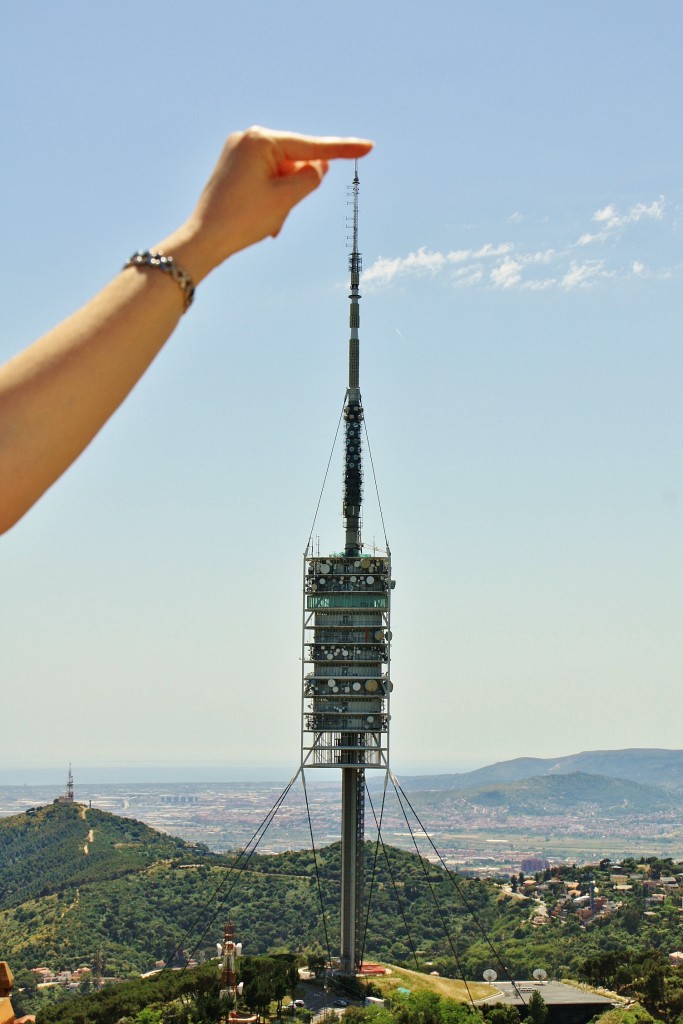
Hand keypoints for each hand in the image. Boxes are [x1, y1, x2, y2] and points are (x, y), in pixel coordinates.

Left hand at [175, 127, 373, 280]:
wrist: (203, 239)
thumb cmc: (242, 219)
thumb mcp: (286, 199)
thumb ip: (311, 177)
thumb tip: (318, 163)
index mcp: (262, 140)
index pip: (312, 147)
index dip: (343, 150)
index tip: (369, 147)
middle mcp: (249, 138)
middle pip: (295, 162)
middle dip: (296, 189)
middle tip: (278, 215)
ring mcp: (239, 150)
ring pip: (282, 174)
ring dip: (284, 198)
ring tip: (267, 222)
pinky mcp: (234, 166)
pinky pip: (266, 178)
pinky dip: (272, 198)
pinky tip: (261, 217)